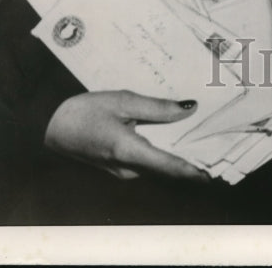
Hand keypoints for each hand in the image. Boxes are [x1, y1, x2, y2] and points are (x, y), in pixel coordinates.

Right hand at [44, 90, 209, 181]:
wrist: (50, 127)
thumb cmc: (84, 111)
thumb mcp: (122, 100)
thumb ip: (157, 107)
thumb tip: (189, 108)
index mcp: (128, 152)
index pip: (170, 166)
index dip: (196, 168)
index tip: (218, 167)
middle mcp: (129, 169)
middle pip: (169, 165)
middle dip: (193, 153)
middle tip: (220, 137)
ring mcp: (124, 170)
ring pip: (160, 162)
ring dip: (180, 150)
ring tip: (207, 130)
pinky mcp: (121, 166)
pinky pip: (149, 159)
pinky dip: (165, 148)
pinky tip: (179, 131)